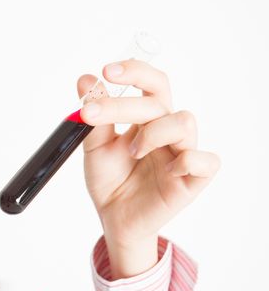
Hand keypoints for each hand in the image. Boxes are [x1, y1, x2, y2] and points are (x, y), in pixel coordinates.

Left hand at [79, 60, 219, 278]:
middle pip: (159, 100)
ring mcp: (182, 153)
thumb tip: (85, 80)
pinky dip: (186, 160)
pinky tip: (166, 170)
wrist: (113, 218)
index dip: (135, 72)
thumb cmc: (109, 181)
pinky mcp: (193, 179)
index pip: (151, 84)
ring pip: (183, 122)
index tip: (107, 71)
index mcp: (147, 120)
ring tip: (132, 152)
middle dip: (123, 104)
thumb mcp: (94, 148)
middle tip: (92, 114)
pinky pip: (204, 161)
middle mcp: (167, 131)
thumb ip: (94, 117)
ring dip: (151, 132)